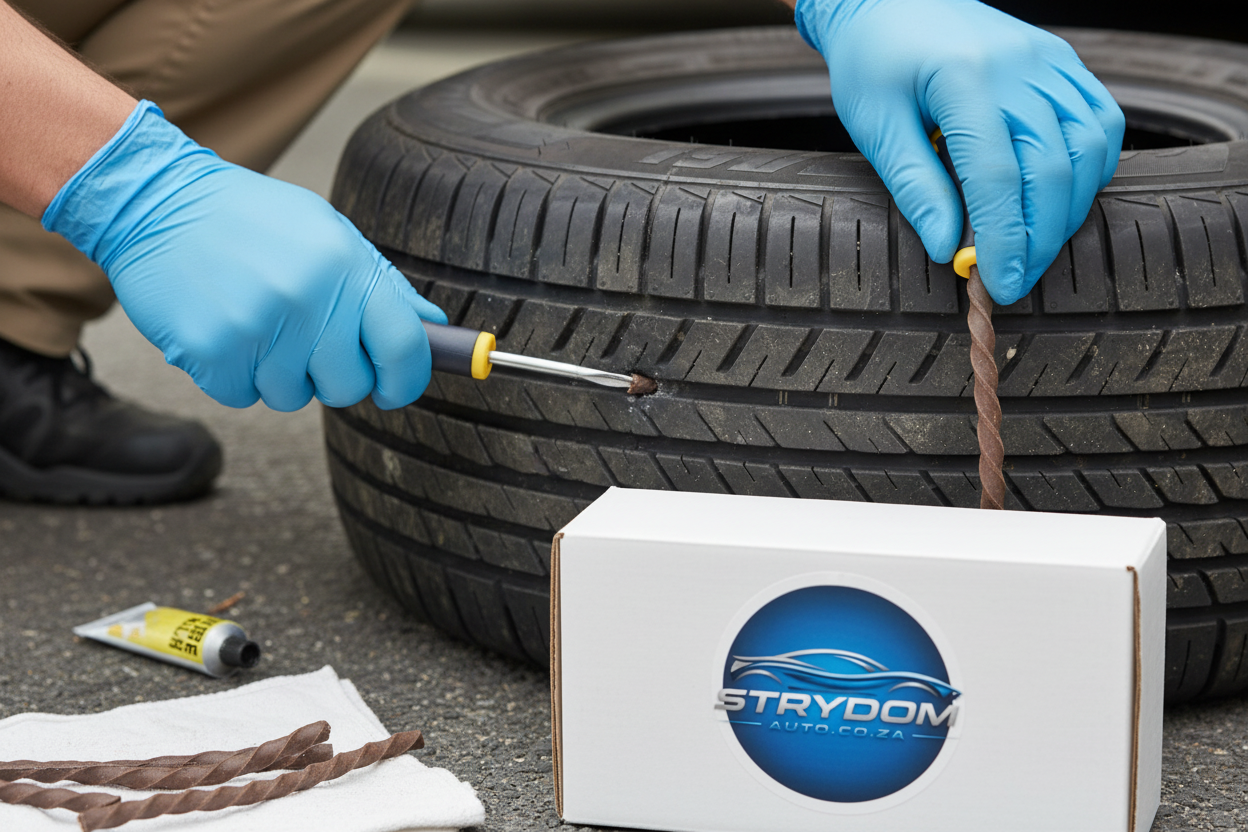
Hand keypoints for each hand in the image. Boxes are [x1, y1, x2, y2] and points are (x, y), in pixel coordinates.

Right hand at [43, 101, 445, 410]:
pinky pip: (242, 396)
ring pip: (294, 397)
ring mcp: (258, 329)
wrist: (155, 202)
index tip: (396, 388)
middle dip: (334, 376)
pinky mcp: (211, 352)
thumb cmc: (251, 219)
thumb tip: (433, 327)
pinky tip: (225, 331)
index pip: (405, 348)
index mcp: (345, 267)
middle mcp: (307, 300)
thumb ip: (381, 285)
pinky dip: (235, 375)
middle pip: (349, 387)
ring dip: (280, 375)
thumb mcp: (328, 233)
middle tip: (306, 341)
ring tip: (258, 324)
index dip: (407, 380)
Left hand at [794, 0, 1124, 303]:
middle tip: (1015, 280)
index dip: (1002, 241)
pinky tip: (1062, 200)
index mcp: (964, 79)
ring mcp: (1048, 60)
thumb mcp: (876, 127)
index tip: (997, 284)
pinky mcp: (1062, 62)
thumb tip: (948, 250)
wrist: (891, 1)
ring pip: (1089, 148)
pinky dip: (1090, 169)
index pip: (997, 178)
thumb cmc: (876, 61)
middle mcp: (1018, 65)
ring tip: (1035, 247)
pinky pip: (1100, 121)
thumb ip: (915, 189)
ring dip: (1069, 209)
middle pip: (1051, 169)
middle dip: (1038, 238)